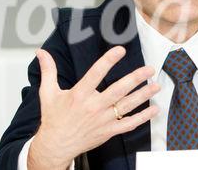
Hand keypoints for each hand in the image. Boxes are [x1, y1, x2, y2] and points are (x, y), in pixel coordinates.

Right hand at [27, 46, 159, 169]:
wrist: (55, 146)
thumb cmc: (53, 118)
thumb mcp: (48, 93)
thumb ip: (48, 71)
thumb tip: (41, 52)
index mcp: (79, 95)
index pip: (96, 74)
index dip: (108, 61)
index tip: (120, 50)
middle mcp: (93, 106)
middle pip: (118, 90)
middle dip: (135, 79)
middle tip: (149, 69)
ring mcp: (103, 120)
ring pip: (127, 106)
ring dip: (143, 95)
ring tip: (156, 85)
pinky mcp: (109, 131)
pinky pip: (129, 124)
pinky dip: (143, 117)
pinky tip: (155, 109)